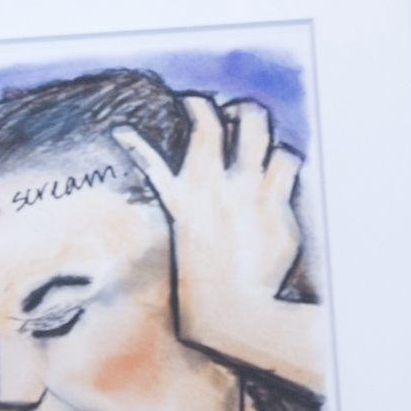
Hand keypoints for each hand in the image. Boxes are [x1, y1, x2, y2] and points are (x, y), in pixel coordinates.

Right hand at [113, 96, 319, 386]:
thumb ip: (157, 173)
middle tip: (237, 116)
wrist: (229, 310)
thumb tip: (123, 134)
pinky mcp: (274, 208)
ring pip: (264, 135)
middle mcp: (220, 185)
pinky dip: (283, 160)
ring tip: (257, 138)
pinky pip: (287, 162)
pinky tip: (278, 170)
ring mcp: (250, 195)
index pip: (199, 126)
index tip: (193, 100)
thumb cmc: (198, 265)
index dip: (197, 103)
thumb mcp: (174, 215)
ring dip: (260, 129)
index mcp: (188, 189)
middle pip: (239, 117)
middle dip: (239, 108)